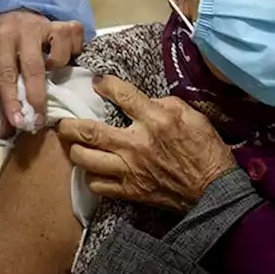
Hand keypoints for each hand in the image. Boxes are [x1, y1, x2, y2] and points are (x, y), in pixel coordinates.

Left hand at [0, 11, 84, 133]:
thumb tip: (9, 129)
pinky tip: (64, 56)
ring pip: (59, 54)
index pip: (5, 74)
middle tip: (39, 120)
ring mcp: (46, 24)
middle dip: (37, 98)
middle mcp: (24, 30)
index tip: (19, 123)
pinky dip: (73, 53)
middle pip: (33, 68)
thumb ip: (1, 94)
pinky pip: (76, 41)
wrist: (10, 10)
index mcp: (0, 39)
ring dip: (57, 69)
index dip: (12, 101)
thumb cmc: (0, 41)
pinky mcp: (64, 23)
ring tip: (51, 72)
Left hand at [55, 76, 235, 210]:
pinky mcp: (129, 191)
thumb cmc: (205, 149)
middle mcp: (136, 144)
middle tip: (62, 120)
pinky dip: (90, 176)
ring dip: (74, 150)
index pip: (122, 95)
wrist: (213, 191)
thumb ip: (165, 104)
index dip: (105, 85)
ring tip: (73, 144)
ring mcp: (129, 170)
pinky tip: (93, 169)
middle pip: (89, 132)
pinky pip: (97, 185)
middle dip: (69, 124)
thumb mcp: (192, 116)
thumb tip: (144, 101)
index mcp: (155, 121)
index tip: (97, 82)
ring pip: (85, 159)